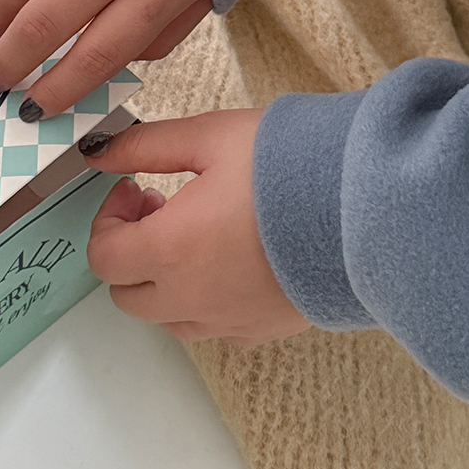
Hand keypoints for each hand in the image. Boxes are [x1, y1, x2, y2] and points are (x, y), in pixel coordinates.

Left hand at [84, 110, 310, 344]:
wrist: (368, 204)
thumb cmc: (290, 166)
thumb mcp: (211, 138)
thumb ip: (147, 146)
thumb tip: (100, 153)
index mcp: (169, 250)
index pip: (104, 256)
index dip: (109, 218)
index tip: (136, 188)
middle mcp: (190, 297)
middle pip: (127, 294)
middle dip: (132, 250)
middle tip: (162, 208)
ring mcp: (227, 321)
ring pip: (168, 317)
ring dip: (164, 280)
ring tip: (198, 234)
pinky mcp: (262, 330)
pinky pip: (212, 327)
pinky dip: (203, 299)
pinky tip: (230, 260)